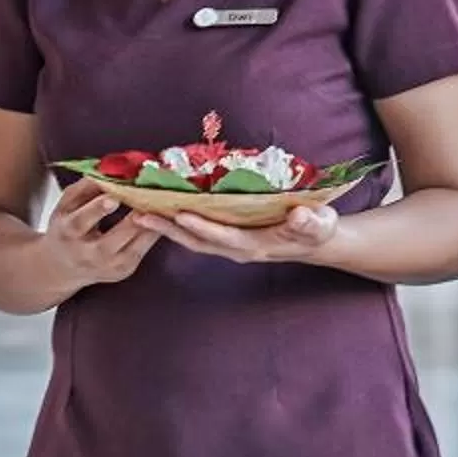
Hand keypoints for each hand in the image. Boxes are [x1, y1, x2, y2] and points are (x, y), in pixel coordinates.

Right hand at [40, 186, 160, 296]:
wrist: (63, 268)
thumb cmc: (65, 229)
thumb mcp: (65, 206)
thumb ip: (84, 187)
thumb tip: (107, 170)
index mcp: (68, 232)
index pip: (81, 221)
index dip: (98, 209)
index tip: (114, 197)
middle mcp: (88, 254)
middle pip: (113, 239)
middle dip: (132, 220)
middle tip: (148, 200)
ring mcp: (109, 266)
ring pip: (135, 245)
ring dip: (150, 224)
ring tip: (162, 205)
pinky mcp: (126, 270)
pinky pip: (144, 248)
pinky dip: (155, 231)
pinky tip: (163, 217)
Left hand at [137, 201, 342, 265]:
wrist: (315, 239)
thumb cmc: (318, 228)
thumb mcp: (320, 223)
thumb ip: (310, 222)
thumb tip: (302, 216)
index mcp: (256, 244)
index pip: (223, 236)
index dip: (202, 227)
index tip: (180, 215)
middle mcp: (237, 248)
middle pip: (196, 241)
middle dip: (168, 230)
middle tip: (140, 215)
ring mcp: (229, 244)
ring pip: (191, 238)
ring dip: (165, 227)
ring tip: (138, 212)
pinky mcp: (225, 236)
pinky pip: (196, 231)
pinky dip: (175, 222)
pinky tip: (159, 209)